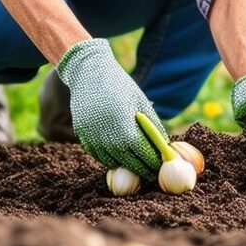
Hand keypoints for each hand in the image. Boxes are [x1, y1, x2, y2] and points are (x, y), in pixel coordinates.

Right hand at [55, 38, 164, 179]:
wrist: (88, 72)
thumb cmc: (120, 85)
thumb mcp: (140, 102)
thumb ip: (152, 125)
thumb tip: (164, 145)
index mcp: (125, 128)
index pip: (142, 154)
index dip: (152, 163)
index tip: (160, 168)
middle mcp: (107, 137)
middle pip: (127, 162)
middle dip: (141, 169)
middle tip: (150, 173)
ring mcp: (91, 138)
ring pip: (110, 161)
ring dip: (124, 166)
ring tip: (135, 167)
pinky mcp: (81, 135)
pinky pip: (97, 154)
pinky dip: (108, 158)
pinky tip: (118, 157)